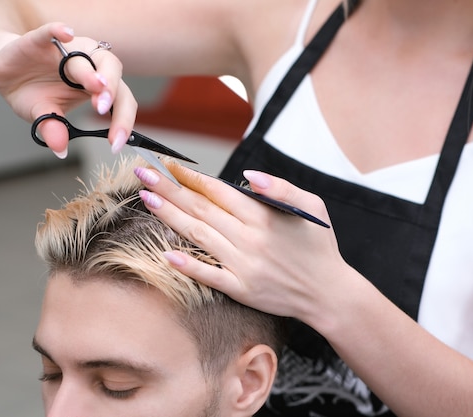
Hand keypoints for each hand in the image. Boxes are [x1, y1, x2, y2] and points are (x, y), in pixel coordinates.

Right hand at [0, 23, 136, 156]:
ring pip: (88, 54)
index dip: (122, 120)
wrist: (6, 73)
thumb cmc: (33, 93)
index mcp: (96, 86)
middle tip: (104, 109)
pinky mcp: (41, 40)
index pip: (119, 100)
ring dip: (91, 71)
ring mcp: (67, 50)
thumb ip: (54, 128)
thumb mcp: (43, 115)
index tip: (116, 143)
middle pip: (112, 71)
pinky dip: (59, 31)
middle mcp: (88, 64)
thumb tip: (60, 148)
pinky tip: (66, 34)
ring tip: (96, 85)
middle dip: (112, 91)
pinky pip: (52, 32)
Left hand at [134, 164, 357, 323]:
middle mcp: (249, 238)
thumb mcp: (313, 206)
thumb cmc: (319, 246)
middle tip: (143, 173)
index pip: (218, 191)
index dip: (191, 177)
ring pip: (198, 236)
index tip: (169, 165)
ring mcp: (242, 265)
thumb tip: (247, 176)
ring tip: (147, 199)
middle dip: (169, 189)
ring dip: (170, 216)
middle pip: (201, 209)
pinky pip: (208, 275)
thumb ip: (280, 187)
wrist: (328, 293)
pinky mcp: (240, 288)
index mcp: (264, 216)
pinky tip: (164, 252)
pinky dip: (186, 264)